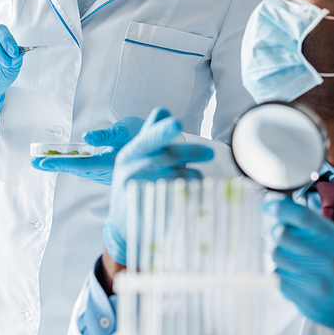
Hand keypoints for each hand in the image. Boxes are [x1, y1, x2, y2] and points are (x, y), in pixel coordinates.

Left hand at [31, 116, 143, 182]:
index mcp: (111, 162)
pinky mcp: (108, 173)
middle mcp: (107, 172)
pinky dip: (75, 165)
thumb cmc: (142, 134)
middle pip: (77, 169)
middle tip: (34, 162)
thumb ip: (105, 135)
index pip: (81, 164)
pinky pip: (88, 170)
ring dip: (63, 165)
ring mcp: (108, 175)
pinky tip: (65, 160)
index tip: (41, 162)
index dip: (60, 163)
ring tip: (43, 160)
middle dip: (56, 165)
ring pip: (81, 171)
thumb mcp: (124, 130)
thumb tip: (86, 138)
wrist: (160, 145)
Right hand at [103, 107, 213, 264]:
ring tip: (193, 178)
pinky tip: (193, 196)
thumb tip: (162, 110)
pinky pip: (180, 199)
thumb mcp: (136, 157)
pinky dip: (191, 195)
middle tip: (209, 152)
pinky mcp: (151, 212)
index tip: (177, 123)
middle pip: (167, 156)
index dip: (163, 131)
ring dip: (192, 176)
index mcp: (130, 153)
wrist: (125, 224)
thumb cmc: (134, 183)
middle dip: (190, 151)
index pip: (148, 139)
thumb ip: (151, 134)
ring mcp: (139, 193)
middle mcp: (132, 171)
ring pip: (178, 177)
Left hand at [265, 196, 333, 334]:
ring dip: (281, 252)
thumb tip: (282, 209)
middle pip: (283, 235)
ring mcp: (316, 283)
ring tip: (297, 257)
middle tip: (282, 232)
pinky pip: (279, 278)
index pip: (303, 217)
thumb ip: (316, 226)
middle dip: (278, 230)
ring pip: (277, 256)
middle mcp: (327, 262)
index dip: (281, 208)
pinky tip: (299, 275)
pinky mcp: (306, 301)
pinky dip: (283, 272)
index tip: (269, 204)